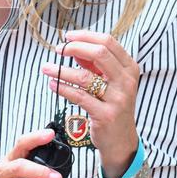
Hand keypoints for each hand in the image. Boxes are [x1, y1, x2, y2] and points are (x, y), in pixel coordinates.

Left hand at [42, 31, 141, 177]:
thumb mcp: (110, 82)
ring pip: (85, 76)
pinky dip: (62, 88)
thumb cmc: (113, 107)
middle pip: (99, 53)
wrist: (122, 141)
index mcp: (129, 68)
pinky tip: (53, 84)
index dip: (85, 36)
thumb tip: (74, 48)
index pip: (108, 42)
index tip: (68, 37)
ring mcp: (118, 99)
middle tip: (58, 49)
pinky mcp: (105, 115)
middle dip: (74, 48)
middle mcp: (127, 81)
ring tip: (47, 67)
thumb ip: (95, 64)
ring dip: (61, 70)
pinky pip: (79, 96)